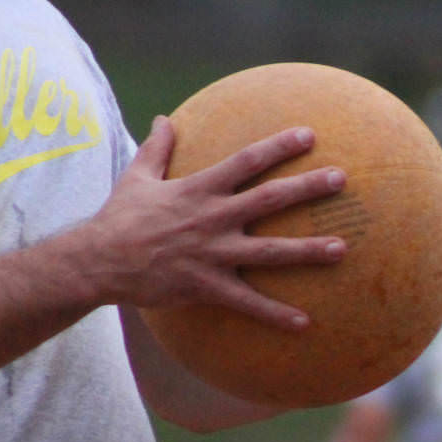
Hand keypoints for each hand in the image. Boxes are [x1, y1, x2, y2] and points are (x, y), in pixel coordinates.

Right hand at [69, 117, 348, 330]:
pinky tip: (305, 323)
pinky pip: (248, 303)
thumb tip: (165, 118)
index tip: (310, 135)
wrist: (99, 261)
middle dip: (308, 188)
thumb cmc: (119, 217)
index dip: (279, 146)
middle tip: (342, 179)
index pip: (247, 161)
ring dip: (307, 252)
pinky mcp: (207, 286)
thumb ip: (157, 147)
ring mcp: (213, 253)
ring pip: (270, 251)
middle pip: (270, 199)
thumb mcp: (137, 176)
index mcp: (200, 189)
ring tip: (342, 249)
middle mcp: (213, 218)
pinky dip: (276, 314)